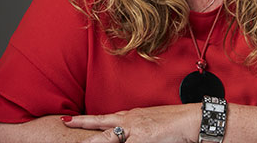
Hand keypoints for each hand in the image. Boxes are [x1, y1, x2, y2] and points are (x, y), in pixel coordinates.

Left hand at [62, 103, 201, 142]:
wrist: (192, 120)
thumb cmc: (177, 122)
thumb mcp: (152, 121)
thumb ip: (139, 126)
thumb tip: (131, 132)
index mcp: (132, 116)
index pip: (106, 118)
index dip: (88, 119)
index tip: (71, 120)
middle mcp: (131, 120)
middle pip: (101, 123)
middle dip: (83, 123)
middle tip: (64, 121)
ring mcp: (135, 130)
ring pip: (109, 137)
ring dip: (95, 141)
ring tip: (81, 142)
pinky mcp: (143, 139)